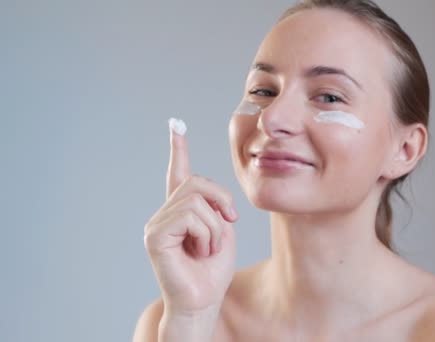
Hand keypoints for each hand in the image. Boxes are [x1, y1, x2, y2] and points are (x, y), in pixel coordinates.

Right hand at [143, 118, 237, 314]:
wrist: (204, 302)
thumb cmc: (213, 270)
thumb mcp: (222, 230)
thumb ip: (215, 206)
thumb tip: (212, 193)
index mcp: (182, 211)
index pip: (178, 173)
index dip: (178, 148)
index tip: (175, 124)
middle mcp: (165, 214)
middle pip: (198, 183)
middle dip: (222, 202)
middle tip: (228, 225)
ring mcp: (157, 224)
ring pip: (197, 201)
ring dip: (215, 226)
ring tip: (208, 248)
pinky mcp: (155, 236)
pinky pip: (190, 217)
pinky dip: (206, 234)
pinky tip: (199, 251)